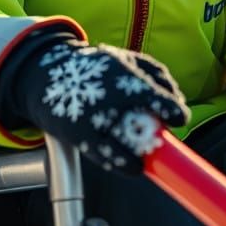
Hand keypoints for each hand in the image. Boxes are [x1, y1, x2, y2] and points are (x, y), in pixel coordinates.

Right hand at [11, 39, 188, 172]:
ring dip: (139, 155)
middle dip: (156, 133)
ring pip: (121, 145)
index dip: (171, 109)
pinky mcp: (78, 134)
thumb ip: (155, 73)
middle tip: (165, 136)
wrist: (45, 76)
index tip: (180, 118)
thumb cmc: (94, 70)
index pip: (152, 93)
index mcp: (119, 73)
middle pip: (139, 120)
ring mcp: (90, 117)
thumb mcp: (124, 58)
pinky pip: (104, 155)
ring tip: (146, 159)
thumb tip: (177, 98)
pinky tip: (134, 167)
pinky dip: (122, 163)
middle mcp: (104, 95)